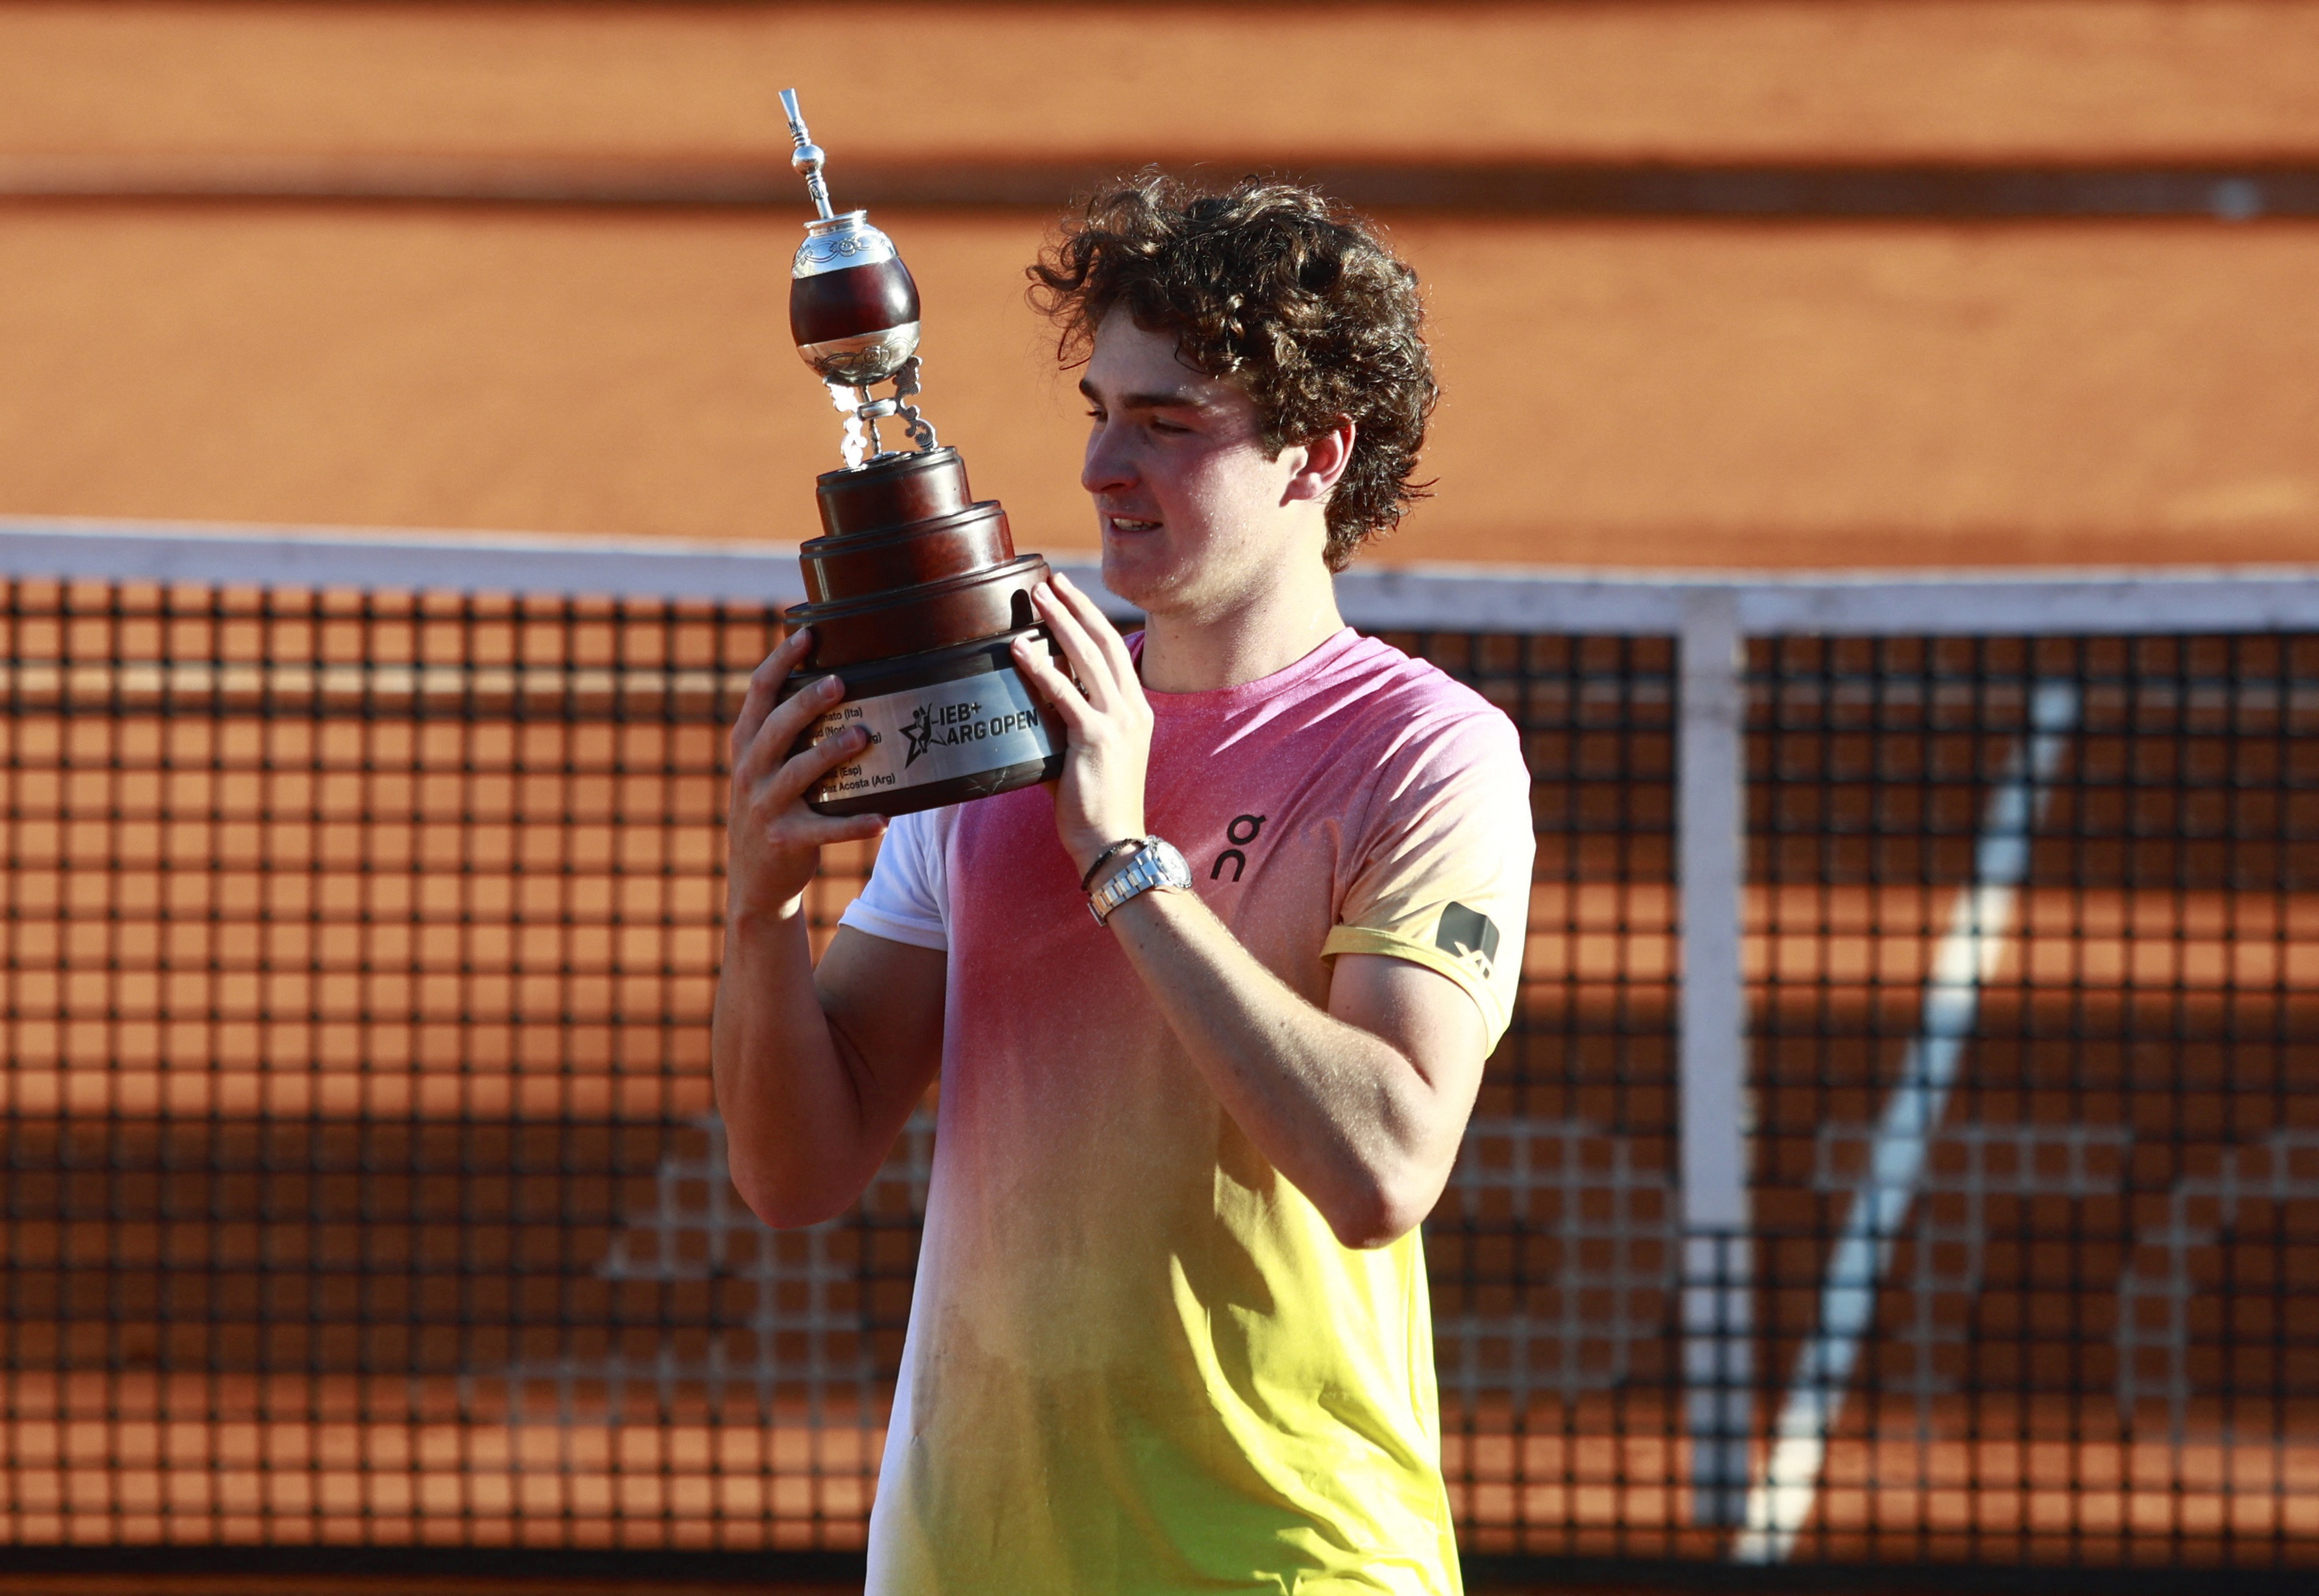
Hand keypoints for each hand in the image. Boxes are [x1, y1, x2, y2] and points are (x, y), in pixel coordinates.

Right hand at [726, 628, 885, 922]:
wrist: (754, 881)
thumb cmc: (773, 810)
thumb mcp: (764, 768)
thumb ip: (787, 734)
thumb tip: (836, 684)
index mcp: (746, 745)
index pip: (758, 692)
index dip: (781, 661)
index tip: (808, 634)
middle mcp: (749, 771)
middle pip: (777, 726)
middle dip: (807, 701)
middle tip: (840, 681)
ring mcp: (765, 807)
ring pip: (798, 772)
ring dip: (831, 752)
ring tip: (862, 736)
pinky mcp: (786, 839)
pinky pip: (825, 830)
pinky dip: (854, 825)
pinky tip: (882, 819)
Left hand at [1009, 573, 1150, 875]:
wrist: (1113, 841)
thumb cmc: (1095, 805)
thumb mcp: (1087, 755)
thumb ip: (1064, 725)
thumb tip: (1029, 705)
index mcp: (1136, 710)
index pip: (1114, 652)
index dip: (1090, 619)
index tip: (1068, 596)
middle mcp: (1132, 709)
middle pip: (1104, 642)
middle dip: (1076, 607)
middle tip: (1050, 582)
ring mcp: (1117, 722)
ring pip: (1087, 657)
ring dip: (1059, 622)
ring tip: (1037, 598)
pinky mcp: (1095, 738)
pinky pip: (1064, 693)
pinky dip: (1041, 668)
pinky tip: (1021, 649)